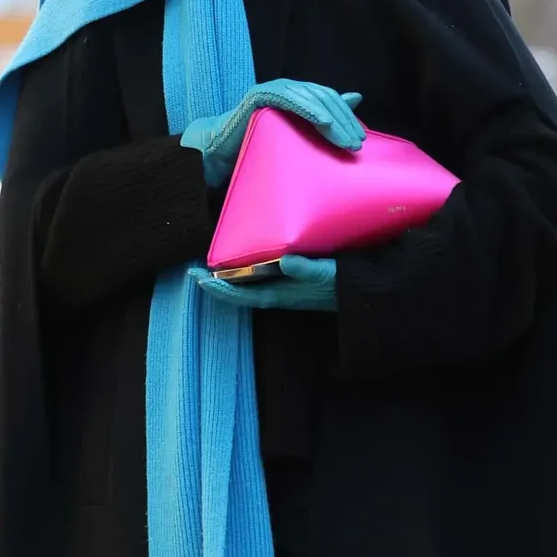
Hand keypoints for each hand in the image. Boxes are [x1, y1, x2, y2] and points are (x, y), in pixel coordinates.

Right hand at [180, 80, 363, 187]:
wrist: (221, 152)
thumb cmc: (260, 145)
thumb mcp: (299, 134)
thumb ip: (324, 115)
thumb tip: (357, 96)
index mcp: (298, 94)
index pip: (330, 99)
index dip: (347, 117)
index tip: (360, 140)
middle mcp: (287, 87)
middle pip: (323, 97)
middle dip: (343, 120)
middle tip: (356, 143)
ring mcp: (272, 89)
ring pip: (310, 97)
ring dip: (331, 118)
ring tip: (344, 139)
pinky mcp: (259, 95)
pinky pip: (288, 98)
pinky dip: (308, 108)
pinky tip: (323, 122)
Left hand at [193, 255, 337, 312]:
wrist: (362, 292)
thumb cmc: (343, 282)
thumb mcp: (326, 273)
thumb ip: (307, 268)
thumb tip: (284, 261)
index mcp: (280, 295)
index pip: (241, 295)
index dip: (219, 289)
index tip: (199, 279)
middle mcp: (277, 294)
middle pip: (238, 292)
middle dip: (217, 282)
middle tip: (195, 270)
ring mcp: (283, 290)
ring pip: (247, 286)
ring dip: (229, 277)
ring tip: (212, 265)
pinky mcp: (290, 283)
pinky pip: (260, 279)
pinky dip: (246, 271)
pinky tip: (243, 261)